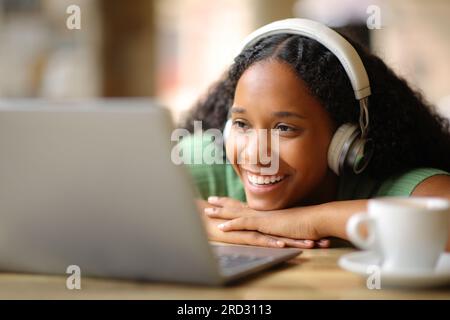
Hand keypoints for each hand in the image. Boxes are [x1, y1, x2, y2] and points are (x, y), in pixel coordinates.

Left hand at [202, 197, 330, 247]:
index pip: (246, 205)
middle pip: (237, 206)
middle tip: (209, 199)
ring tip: (206, 211)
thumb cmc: (307, 222)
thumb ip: (282, 224)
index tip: (222, 199)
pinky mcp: (265, 224)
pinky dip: (232, 225)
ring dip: (220, 212)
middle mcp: (262, 212)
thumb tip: (279, 226)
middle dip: (222, 203)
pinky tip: (220, 227)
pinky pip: (244, 224)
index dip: (233, 202)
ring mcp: (262, 217)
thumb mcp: (290, 223)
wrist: (315, 219)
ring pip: (236, 213)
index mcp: (266, 212)